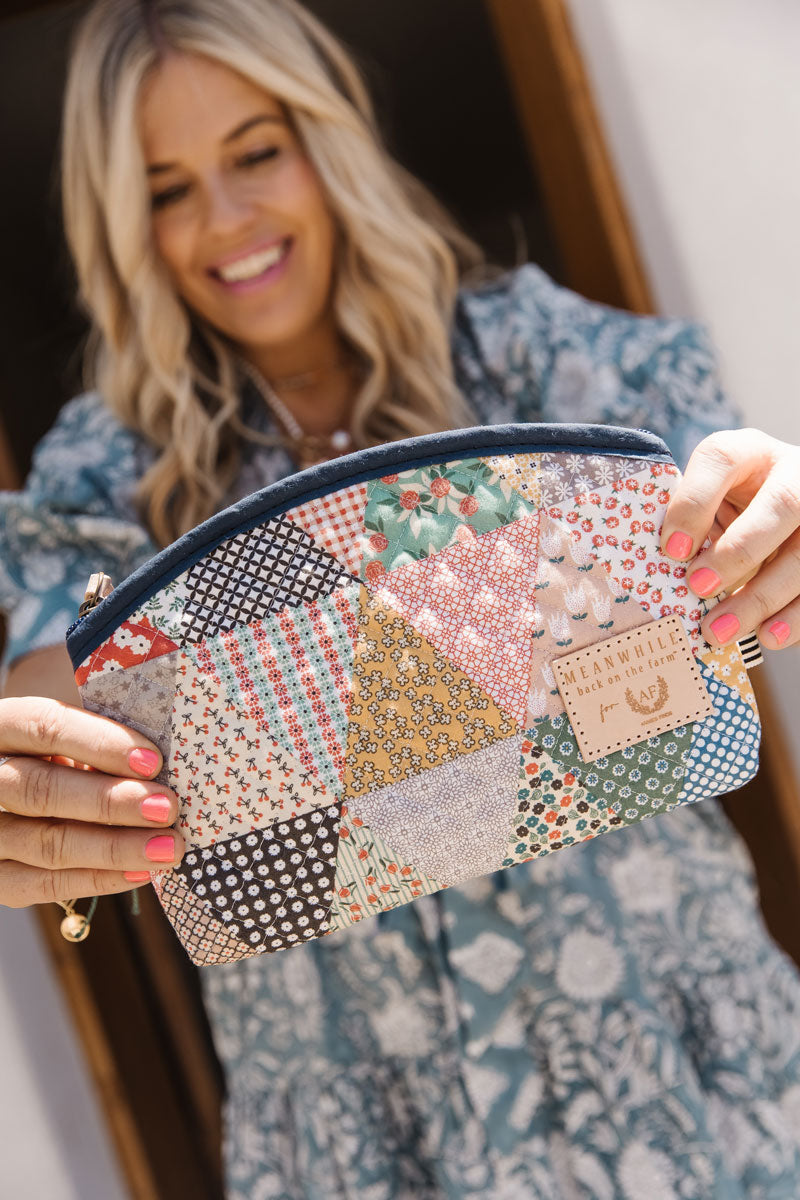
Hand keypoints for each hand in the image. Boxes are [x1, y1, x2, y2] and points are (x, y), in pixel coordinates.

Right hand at [0, 696, 184, 907]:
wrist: (22, 787)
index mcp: (2, 727)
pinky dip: (97, 878)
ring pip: (45, 843)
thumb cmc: (64, 752)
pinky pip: (43, 884)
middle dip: (110, 802)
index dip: (98, 743)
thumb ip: (101, 740)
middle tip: (167, 808)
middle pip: (41, 790)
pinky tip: (141, 871)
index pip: (42, 726)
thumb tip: (162, 764)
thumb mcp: (72, 733)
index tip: (153, 761)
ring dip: (114, 848)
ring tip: (168, 847)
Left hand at [661, 428, 799, 649]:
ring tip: (721, 631)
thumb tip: (658, 574)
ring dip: (762, 597)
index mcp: (750, 453)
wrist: (784, 510)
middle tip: (698, 588)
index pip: (723, 459)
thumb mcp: (710, 503)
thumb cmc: (732, 509)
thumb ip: (691, 524)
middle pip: (781, 505)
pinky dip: (795, 617)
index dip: (695, 503)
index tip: (672, 549)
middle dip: (738, 552)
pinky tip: (769, 636)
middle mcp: (795, 474)